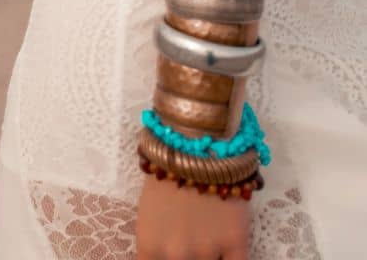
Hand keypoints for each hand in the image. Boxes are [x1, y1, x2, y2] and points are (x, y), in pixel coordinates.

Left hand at [135, 171, 250, 259]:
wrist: (196, 139)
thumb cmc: (167, 169)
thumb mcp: (149, 211)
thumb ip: (157, 245)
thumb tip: (166, 258)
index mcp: (150, 245)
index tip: (170, 255)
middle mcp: (176, 255)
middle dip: (187, 258)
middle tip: (191, 243)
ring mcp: (207, 251)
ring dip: (208, 257)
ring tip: (207, 238)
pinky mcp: (236, 243)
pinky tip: (229, 255)